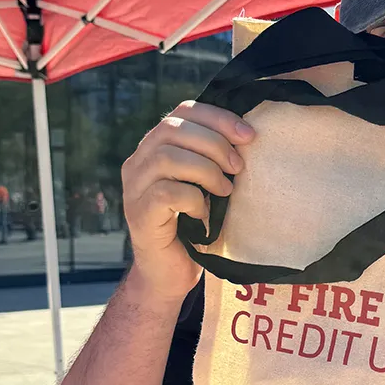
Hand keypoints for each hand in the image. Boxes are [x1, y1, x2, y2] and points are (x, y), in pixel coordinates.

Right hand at [121, 101, 254, 299]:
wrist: (171, 273)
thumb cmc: (196, 225)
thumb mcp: (207, 183)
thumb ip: (215, 157)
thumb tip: (250, 135)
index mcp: (156, 146)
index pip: (183, 111)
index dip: (218, 117)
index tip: (249, 135)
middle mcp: (138, 162)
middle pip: (173, 128)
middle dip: (215, 144)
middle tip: (238, 168)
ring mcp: (134, 188)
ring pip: (168, 157)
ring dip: (206, 171)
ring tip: (225, 191)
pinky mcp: (138, 214)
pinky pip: (167, 193)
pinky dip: (194, 199)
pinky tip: (205, 212)